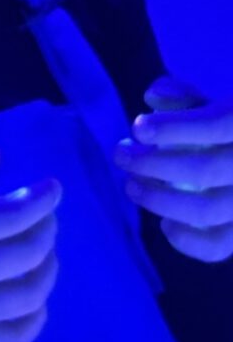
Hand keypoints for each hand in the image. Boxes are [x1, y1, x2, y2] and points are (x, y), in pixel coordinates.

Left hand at [113, 75, 232, 262]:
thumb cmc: (222, 126)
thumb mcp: (208, 102)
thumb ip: (182, 95)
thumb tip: (153, 96)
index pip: (214, 124)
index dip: (172, 127)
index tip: (137, 128)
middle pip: (203, 170)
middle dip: (152, 163)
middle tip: (120, 154)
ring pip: (207, 210)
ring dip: (159, 199)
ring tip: (130, 185)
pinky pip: (218, 246)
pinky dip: (188, 241)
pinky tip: (164, 225)